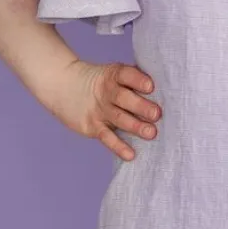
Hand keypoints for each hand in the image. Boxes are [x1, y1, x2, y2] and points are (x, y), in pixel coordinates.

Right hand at [45, 58, 161, 161]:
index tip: (151, 86)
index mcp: (113, 75)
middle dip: (141, 106)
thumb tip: (165, 88)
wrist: (62, 85)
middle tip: (157, 114)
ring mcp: (98, 110)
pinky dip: (119, 146)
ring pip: (119, 119)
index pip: (126, 75)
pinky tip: (131, 154)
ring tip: (151, 133)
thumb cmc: (99, 81)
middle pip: (124, 98)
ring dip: (136, 127)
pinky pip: (107, 137)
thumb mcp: (111, 74)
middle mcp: (106, 92)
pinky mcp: (92, 126)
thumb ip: (133, 79)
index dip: (138, 80)